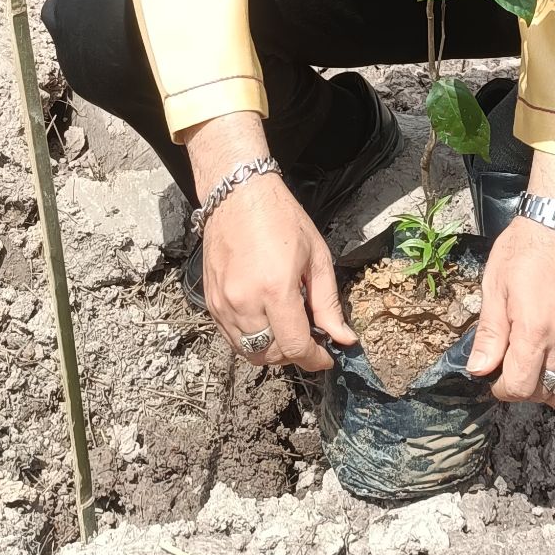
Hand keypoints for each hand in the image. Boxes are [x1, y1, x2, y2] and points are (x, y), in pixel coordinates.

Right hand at [201, 175, 352, 372]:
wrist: (238, 195)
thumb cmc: (280, 219)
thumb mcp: (316, 257)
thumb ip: (327, 304)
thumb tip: (343, 338)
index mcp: (275, 289)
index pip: (295, 346)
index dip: (315, 359)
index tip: (326, 357)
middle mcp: (244, 302)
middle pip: (271, 355)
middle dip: (295, 354)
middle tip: (309, 337)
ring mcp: (223, 304)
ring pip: (249, 352)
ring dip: (272, 350)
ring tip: (287, 328)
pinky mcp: (211, 302)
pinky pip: (232, 339)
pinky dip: (252, 340)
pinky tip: (266, 321)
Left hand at [467, 216, 554, 407]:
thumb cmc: (525, 252)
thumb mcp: (495, 288)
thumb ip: (489, 334)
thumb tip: (478, 369)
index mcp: (535, 331)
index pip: (520, 386)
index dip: (501, 389)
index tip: (492, 378)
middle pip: (542, 392)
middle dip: (521, 388)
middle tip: (508, 368)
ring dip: (545, 388)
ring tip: (531, 367)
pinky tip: (552, 365)